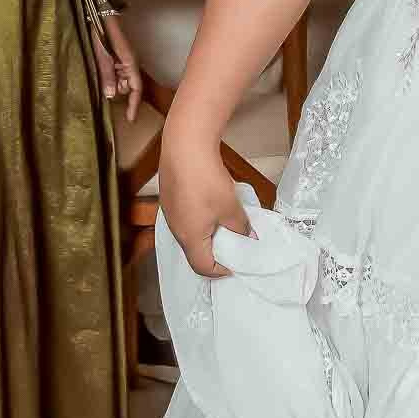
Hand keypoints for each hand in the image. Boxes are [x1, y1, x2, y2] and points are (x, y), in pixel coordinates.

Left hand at [97, 11, 142, 121]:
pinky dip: (109, 76)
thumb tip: (111, 96)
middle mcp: (130, 64)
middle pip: (127, 86)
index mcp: (130, 63)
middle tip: (102, 85)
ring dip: (111, 82)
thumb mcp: (102, 57)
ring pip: (121, 80)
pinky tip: (100, 71)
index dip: (134, 105)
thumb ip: (107, 76)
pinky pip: (117, 73)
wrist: (99, 15)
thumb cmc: (102, 33)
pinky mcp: (118, 58)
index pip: (136, 89)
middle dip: (117, 90)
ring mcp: (124, 61)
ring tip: (99, 71)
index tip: (130, 119)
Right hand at [160, 133, 252, 278]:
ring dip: (208, 234)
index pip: (202, 267)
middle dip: (216, 251)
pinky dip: (200, 219)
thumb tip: (248, 237)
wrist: (184, 147)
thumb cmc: (206, 180)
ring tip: (226, 223)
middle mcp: (176, 229)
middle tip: (234, 244)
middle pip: (195, 251)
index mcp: (189, 237)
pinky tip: (211, 204)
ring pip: (190, 233)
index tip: (236, 264)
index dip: (221, 270)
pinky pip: (186, 217)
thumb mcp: (231, 207)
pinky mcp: (169, 198)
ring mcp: (170, 213)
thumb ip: (241, 226)